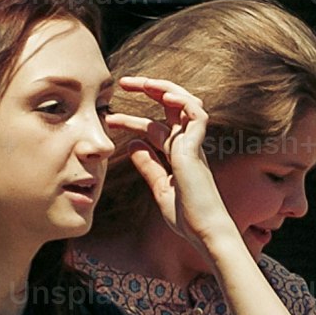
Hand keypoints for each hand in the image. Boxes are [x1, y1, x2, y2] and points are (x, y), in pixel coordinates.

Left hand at [102, 77, 230, 248]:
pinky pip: (197, 114)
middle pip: (169, 108)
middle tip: (122, 83)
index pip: (154, 128)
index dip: (132, 121)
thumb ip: (148, 165)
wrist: (204, 232)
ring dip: (164, 88)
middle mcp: (187, 145)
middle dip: (148, 91)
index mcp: (178, 155)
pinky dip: (183, 101)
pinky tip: (164, 95)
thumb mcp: (160, 188)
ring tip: (141, 82)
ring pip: (186, 103)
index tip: (111, 119)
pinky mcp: (198, 149)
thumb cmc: (187, 217)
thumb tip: (132, 144)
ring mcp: (194, 145)